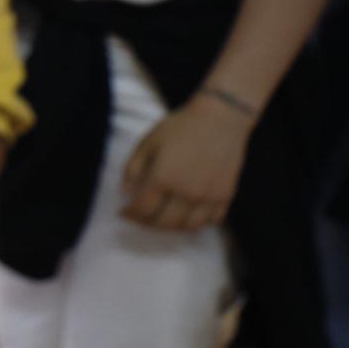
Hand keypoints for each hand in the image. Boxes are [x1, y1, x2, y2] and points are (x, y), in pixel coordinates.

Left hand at [121, 97, 251, 229]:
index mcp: (163, 178)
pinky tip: (187, 216)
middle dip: (147, 224)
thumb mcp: (148, 142)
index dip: (130, 214)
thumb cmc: (180, 127)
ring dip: (171, 228)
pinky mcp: (226, 196)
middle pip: (164, 223)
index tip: (123, 213)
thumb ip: (133, 168)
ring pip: (188, 227)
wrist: (221, 119)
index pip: (143, 208)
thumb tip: (124, 192)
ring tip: (161, 219)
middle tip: (140, 218)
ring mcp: (208, 197)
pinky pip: (211, 221)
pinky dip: (197, 223)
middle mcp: (186, 192)